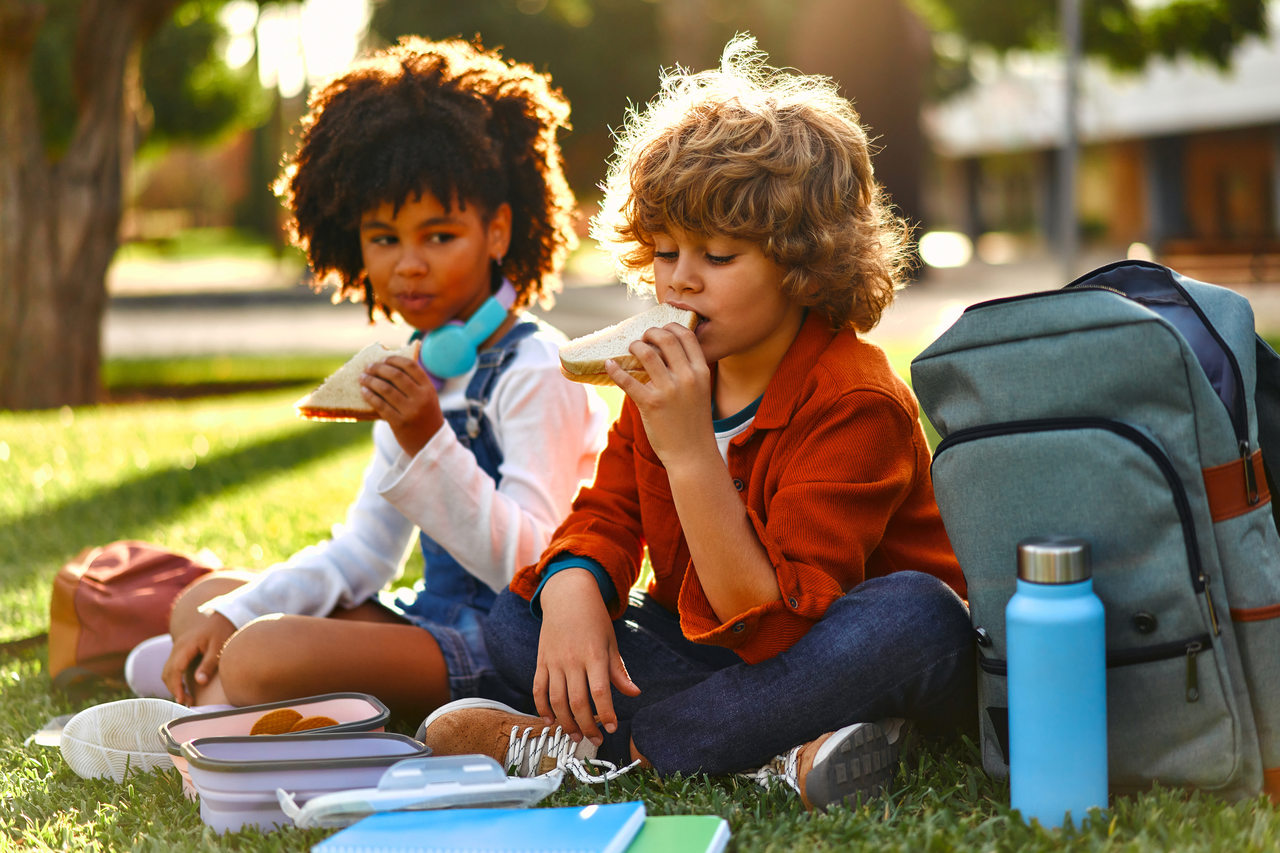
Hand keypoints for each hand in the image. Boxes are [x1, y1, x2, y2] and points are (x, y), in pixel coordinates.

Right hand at [162, 610, 234, 704]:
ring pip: (168, 670)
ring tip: (187, 698)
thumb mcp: (219, 647)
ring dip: (174, 685)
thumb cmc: (222, 629)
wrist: (222, 614)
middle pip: (167, 672)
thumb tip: (199, 682)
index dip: (176, 687)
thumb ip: (209, 664)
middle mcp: (177, 647)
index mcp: (185, 646)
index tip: (183, 700)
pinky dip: (175, 678)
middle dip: (174, 689)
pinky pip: (173, 666)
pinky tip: (186, 687)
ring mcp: (178, 648)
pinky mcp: (181, 650)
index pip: (174, 670)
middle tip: (188, 702)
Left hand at [361, 341, 444, 455]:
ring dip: (370, 381)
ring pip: (386, 389)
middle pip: (396, 375)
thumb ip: (414, 384)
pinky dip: (370, 396)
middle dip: (379, 368)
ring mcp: (411, 411)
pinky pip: (380, 405)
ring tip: (362, 377)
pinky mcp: (399, 423)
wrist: (430, 444)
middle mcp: (421, 398)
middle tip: (368, 367)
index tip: (383, 359)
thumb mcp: (427, 398)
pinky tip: (363, 391)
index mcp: (428, 388)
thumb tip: (387, 366)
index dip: (394, 360)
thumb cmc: (425, 417)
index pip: (410, 366)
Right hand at [533, 569, 639, 746]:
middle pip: (577, 702)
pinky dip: (542, 708)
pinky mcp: (541, 661)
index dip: (606, 713)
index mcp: (594, 655)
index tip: (612, 728)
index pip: (600, 692)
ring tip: (575, 735)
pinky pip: (538, 689)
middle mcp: (572, 660)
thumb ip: (618, 671)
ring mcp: (554, 661)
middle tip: (595, 740)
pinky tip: (551, 720)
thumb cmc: (594, 619)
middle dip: (587, 726)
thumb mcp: (610, 642)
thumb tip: (634, 694)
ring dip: (566, 723)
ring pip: (556, 700)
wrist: (567, 594)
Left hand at [605, 323, 714, 467]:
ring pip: (647, 353)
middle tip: (643, 339)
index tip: (660, 329)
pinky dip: (615, 369)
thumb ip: (688, 372)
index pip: (686, 336)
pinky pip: (627, 380)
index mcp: (700, 372)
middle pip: (666, 338)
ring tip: (630, 349)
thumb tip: (664, 353)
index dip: (670, 326)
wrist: (693, 455)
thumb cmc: (694, 423)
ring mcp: (668, 391)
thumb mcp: (700, 392)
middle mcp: (686, 378)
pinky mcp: (650, 404)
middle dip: (650, 333)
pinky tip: (609, 364)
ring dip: (635, 346)